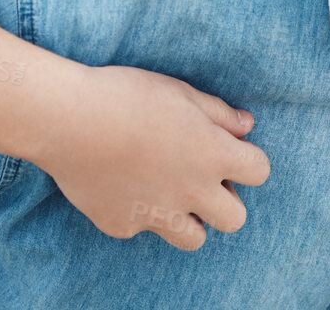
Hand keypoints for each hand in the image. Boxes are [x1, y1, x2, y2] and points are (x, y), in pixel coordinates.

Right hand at [41, 62, 270, 251]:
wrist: (70, 120)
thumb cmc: (127, 95)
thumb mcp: (180, 91)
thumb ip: (218, 113)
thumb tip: (246, 126)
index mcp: (211, 155)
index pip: (259, 171)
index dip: (249, 160)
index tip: (231, 150)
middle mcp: (191, 193)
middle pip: (235, 219)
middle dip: (225, 200)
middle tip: (201, 177)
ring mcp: (157, 216)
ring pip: (194, 238)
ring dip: (189, 217)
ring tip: (168, 189)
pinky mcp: (123, 226)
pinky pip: (143, 229)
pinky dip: (139, 212)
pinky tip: (122, 183)